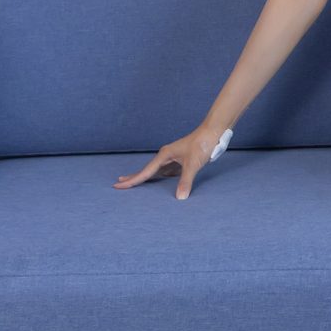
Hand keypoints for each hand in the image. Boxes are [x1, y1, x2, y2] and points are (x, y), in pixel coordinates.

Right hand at [113, 126, 227, 200]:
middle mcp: (166, 156)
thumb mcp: (193, 164)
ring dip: (146, 177)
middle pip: (147, 170)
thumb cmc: (202, 144)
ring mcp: (173, 158)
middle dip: (134, 177)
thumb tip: (179, 198)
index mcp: (164, 155)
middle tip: (119, 183)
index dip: (132, 180)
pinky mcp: (181, 160)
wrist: (213, 132)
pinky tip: (158, 181)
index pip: (145, 172)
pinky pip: (166, 171)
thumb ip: (185, 181)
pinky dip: (160, 177)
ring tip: (134, 182)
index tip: (118, 185)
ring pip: (156, 171)